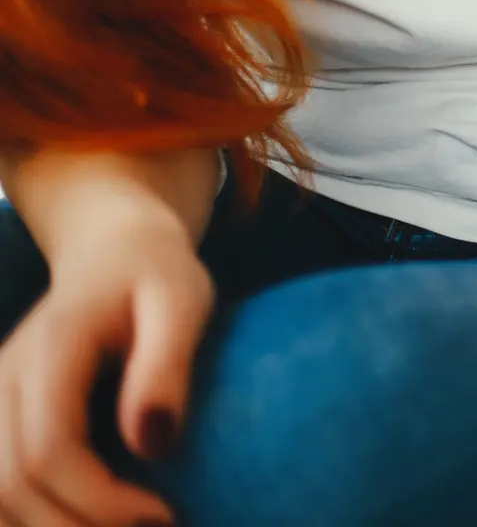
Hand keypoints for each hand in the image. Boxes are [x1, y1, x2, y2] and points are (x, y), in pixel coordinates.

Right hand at [0, 208, 211, 526]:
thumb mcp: (183, 301)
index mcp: (49, 351)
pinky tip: (85, 522)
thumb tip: (152, 441)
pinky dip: (31, 518)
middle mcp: (3, 382)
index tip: (163, 517)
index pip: (50, 450)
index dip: (99, 500)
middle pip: (12, 487)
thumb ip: (167, 364)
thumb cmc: (156, 275)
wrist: (113, 253)